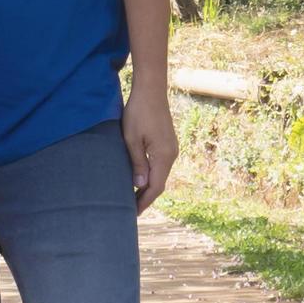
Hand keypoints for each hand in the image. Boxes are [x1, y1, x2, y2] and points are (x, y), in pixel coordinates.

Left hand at [122, 80, 177, 213]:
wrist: (151, 88)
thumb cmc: (138, 112)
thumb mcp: (132, 139)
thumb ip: (137, 163)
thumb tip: (140, 186)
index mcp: (164, 156)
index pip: (156, 187)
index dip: (144, 202)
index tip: (133, 214)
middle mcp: (172, 154)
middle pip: (160, 183)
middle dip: (146, 197)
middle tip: (131, 210)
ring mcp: (172, 147)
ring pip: (161, 174)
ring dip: (149, 186)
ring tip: (133, 196)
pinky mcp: (168, 142)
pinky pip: (161, 164)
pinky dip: (152, 175)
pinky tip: (141, 177)